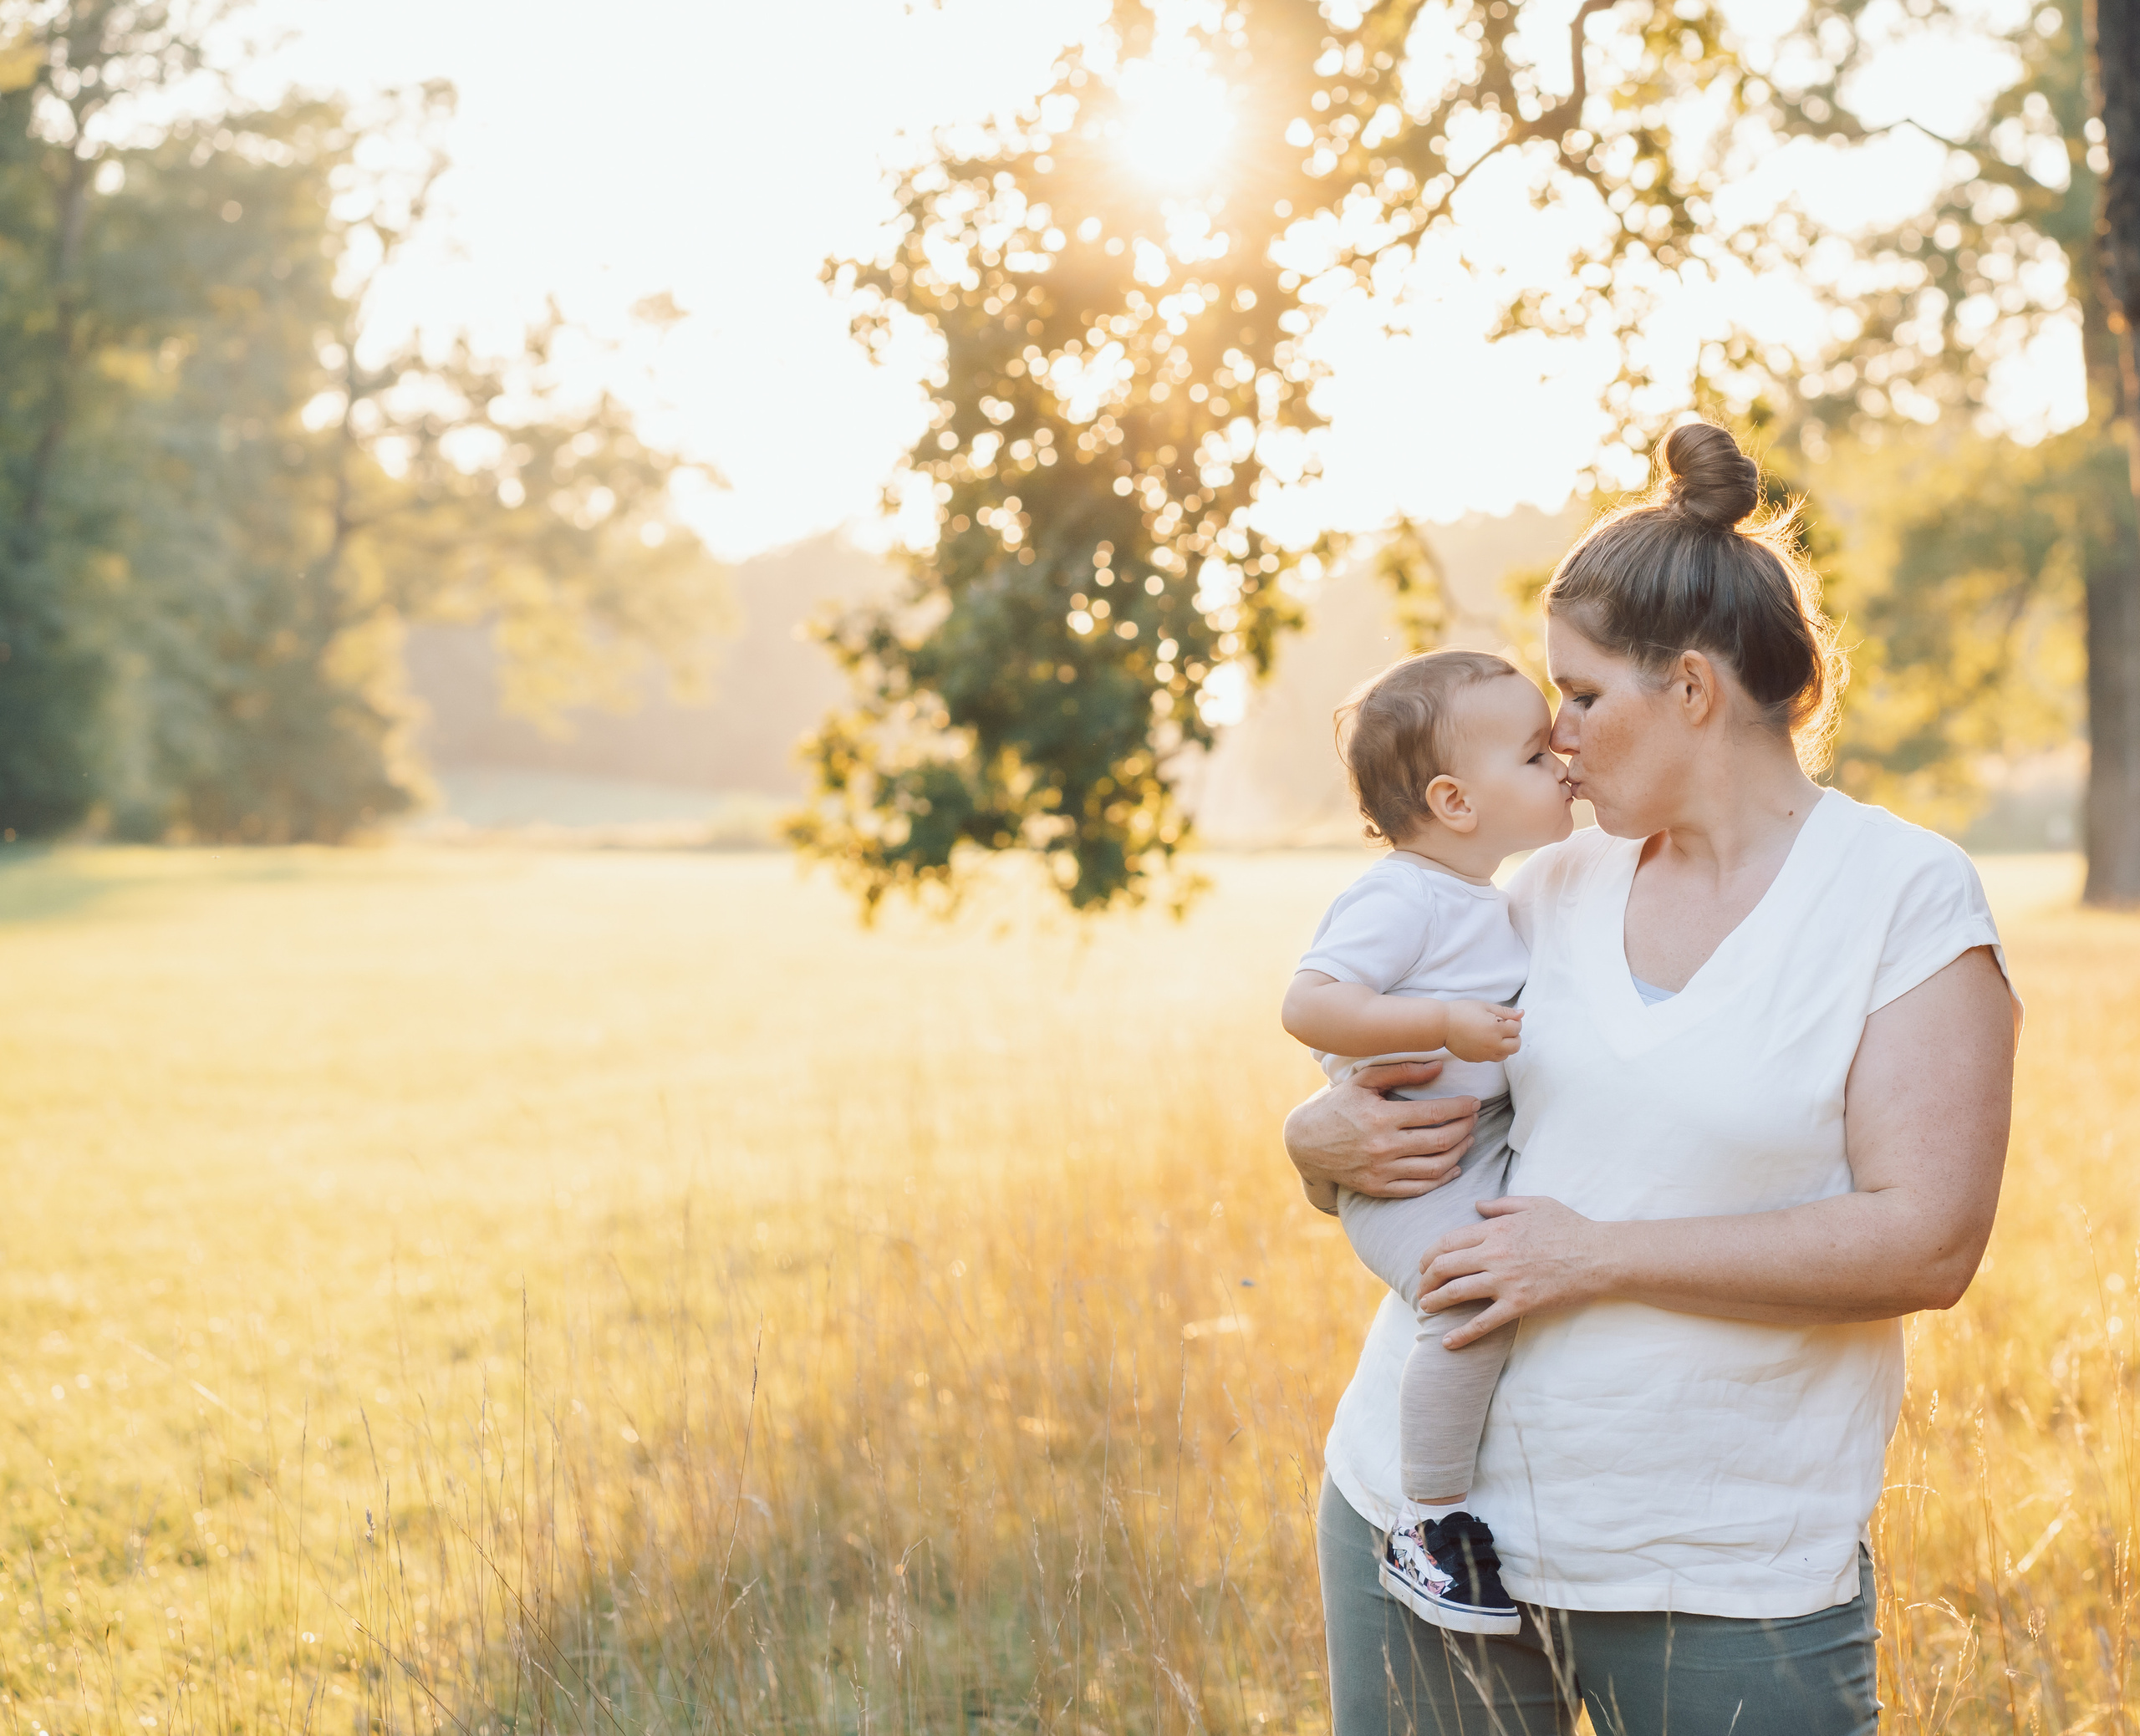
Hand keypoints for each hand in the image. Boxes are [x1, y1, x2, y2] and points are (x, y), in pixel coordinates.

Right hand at [1282, 1061, 1479, 1199]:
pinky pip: (1420, 1188)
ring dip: (1460, 1153)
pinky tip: (1453, 1167)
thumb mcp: (1362, 1081)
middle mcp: (1383, 1146)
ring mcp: (1382, 1171)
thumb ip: (1401, 1071)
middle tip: (1475, 1118)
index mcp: (1381, 1117)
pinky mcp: (1379, 1188)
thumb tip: (1439, 1067)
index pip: (1434, 1113)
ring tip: (1468, 1139)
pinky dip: (1442, 1179)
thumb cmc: (1336, 1106)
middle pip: (1441, 1141)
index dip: (1460, 1108)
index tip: (1474, 1102)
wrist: (1305, 1143)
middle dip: (1466, 1128)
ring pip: (1436, 1167)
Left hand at [1418, 1196, 1612, 1347]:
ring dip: (1435, 1301)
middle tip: (1421, 1287)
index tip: (1423, 1264)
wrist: (1600, 1256)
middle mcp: (1494, 1254)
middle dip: (1426, 1278)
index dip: (1429, 1254)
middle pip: (1444, 1266)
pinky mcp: (1519, 1305)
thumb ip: (1502, 1204)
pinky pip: (1483, 1322)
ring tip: (1426, 1307)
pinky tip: (1447, 1342)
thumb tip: (1477, 1205)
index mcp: (1496, 1230)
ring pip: (1456, 1292)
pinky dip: (1461, 1334)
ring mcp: (1505, 1281)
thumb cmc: (1570, 1227)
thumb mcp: (1535, 1204)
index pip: (1448, 1241)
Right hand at [1444, 1000, 1522, 1063]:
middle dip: (1514, 1035)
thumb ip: (1505, 1012)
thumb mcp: (1484, 1006)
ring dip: (1505, 1045)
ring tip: (1494, 1035)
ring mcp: (1484, 1054)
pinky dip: (1493, 1050)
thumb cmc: (1461, 1012)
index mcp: (1496, 1029)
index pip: (1517, 1028)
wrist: (1441, 1025)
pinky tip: (1484, 1040)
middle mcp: (1492, 1045)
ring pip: (1506, 1054)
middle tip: (1503, 1028)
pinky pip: (1492, 1058)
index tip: (1504, 1018)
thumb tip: (1522, 1013)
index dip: (1514, 1021)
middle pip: (1516, 1045)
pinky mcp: (1476, 1059)